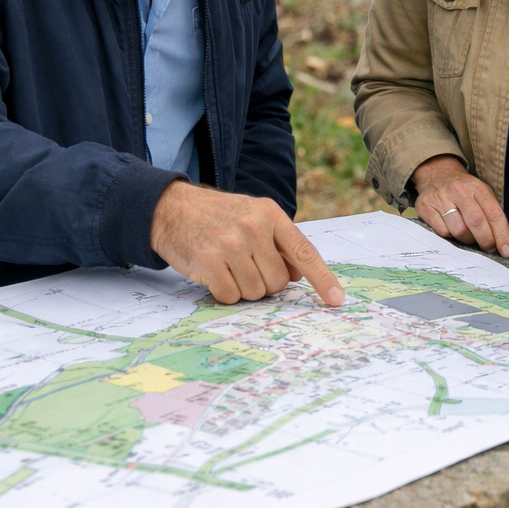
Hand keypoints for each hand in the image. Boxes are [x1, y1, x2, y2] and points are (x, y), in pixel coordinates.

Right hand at [150, 181, 345, 306]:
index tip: (337, 299)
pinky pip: (230, 296)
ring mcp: (230, 244)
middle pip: (278, 282)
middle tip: (246, 266)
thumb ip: (279, 243)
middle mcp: (253, 227)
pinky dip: (225, 293)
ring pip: (255, 292)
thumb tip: (298, 276)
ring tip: (228, 266)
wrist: (172, 208)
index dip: (323, 279)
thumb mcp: (254, 217)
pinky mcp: (208, 261)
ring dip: (244, 288)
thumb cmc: (219, 217)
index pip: (304, 252)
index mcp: (270, 214)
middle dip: (265, 282)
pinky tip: (215, 273)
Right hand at [411, 155, 508, 255]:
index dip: (502, 235)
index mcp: (477, 187)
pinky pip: (442, 231)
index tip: (507, 251)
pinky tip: (451, 230)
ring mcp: (440, 197)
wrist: (437, 174)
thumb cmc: (464, 191)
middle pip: (476, 221)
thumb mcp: (483, 197)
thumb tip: (507, 241)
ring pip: (458, 230)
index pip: (494, 213)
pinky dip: (450, 236)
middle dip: (485, 240)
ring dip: (466, 239)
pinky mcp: (425, 206)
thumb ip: (495, 218)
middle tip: (488, 248)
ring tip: (468, 236)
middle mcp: (459, 190)